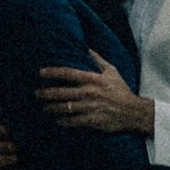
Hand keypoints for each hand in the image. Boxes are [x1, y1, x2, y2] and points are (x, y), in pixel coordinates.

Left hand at [34, 49, 155, 136]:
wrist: (133, 112)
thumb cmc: (121, 90)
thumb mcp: (112, 71)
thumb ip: (98, 60)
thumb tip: (86, 48)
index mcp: (92, 79)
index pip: (67, 73)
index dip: (52, 72)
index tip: (40, 72)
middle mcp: (89, 93)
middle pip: (61, 92)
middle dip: (46, 93)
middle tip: (36, 94)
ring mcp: (90, 108)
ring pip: (64, 108)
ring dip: (51, 108)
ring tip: (44, 107)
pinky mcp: (92, 121)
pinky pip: (72, 121)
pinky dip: (62, 121)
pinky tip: (56, 120)